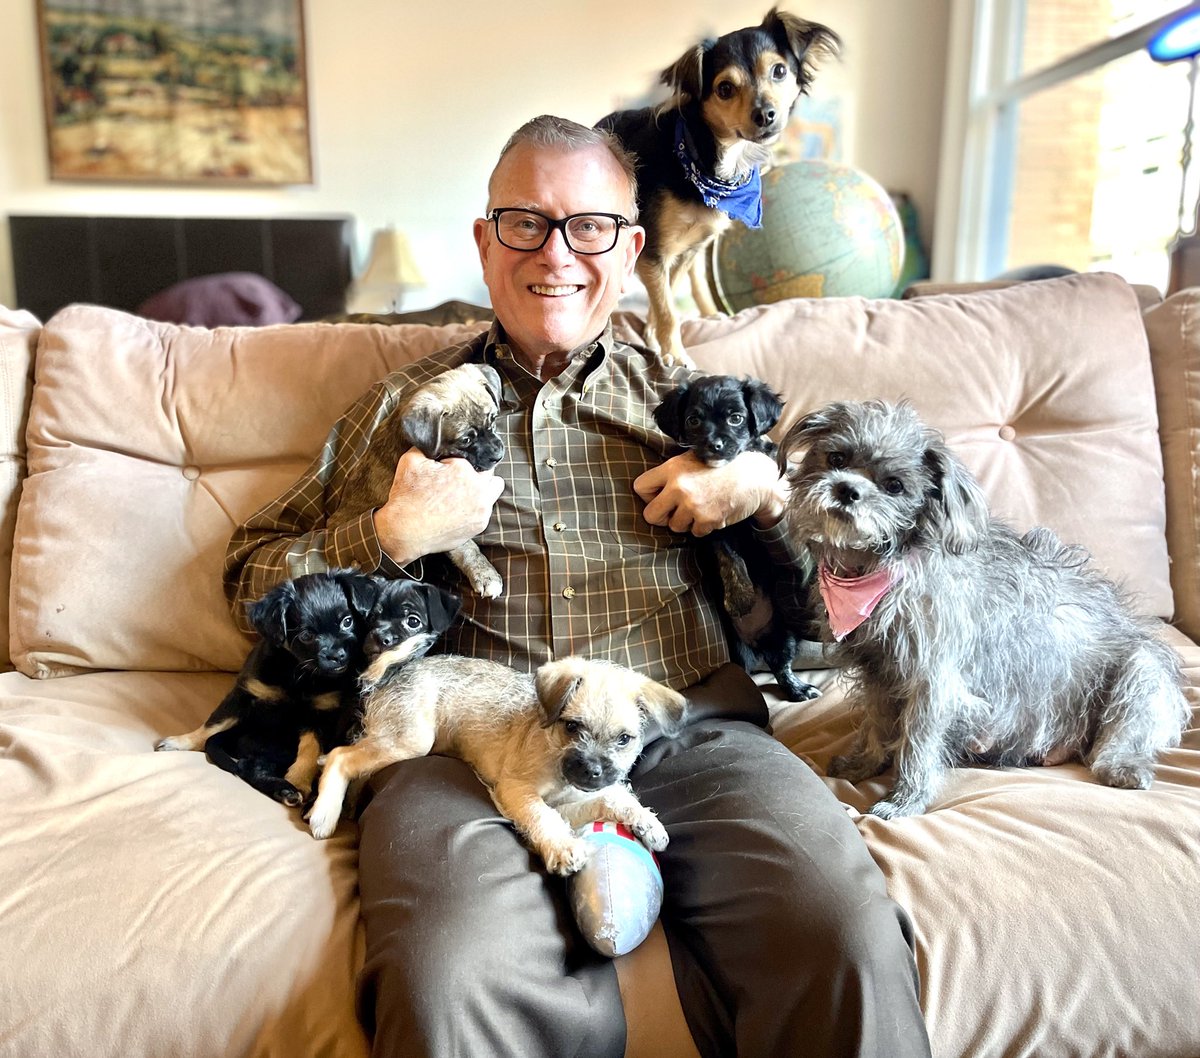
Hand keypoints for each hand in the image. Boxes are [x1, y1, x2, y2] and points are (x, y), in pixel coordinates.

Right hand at [372, 448, 503, 565]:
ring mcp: (481, 510)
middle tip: (462, 479)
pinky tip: (458, 510)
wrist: (404, 533)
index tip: (453, 467)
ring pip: (492, 494)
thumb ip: (428, 446)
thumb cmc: (407, 498)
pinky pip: (483, 512)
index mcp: (464, 471)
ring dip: (480, 492)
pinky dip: (474, 509)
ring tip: (461, 495)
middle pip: (492, 475)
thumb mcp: (411, 460)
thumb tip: (436, 440)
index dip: (464, 461)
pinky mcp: (478, 526)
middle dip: (480, 474)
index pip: (476, 457)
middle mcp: (479, 491)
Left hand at [633, 450, 785, 536]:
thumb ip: (671, 473)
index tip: (660, 496)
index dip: (648, 495)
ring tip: (700, 507)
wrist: (754, 475)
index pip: (640, 487)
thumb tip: (652, 491)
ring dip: (686, 521)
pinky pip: (695, 532)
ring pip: (675, 526)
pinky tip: (712, 511)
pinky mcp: (708, 519)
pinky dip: (703, 527)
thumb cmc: (722, 465)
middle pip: (651, 515)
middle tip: (674, 511)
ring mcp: (693, 505)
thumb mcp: (692, 458)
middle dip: (662, 516)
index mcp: (672, 468)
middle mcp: (679, 487)